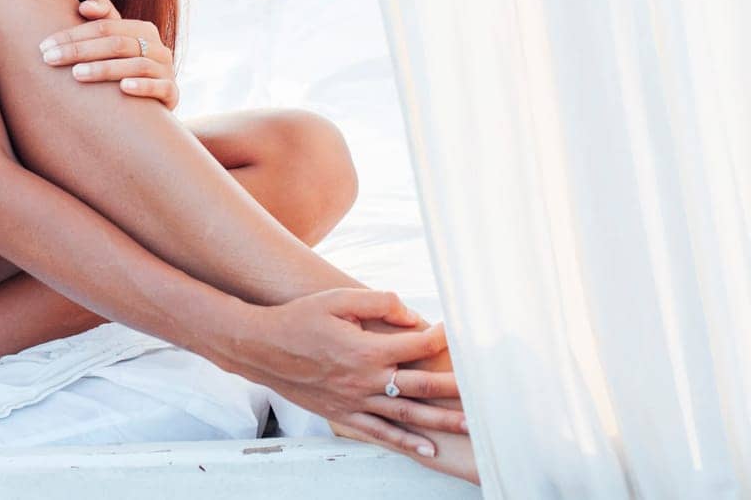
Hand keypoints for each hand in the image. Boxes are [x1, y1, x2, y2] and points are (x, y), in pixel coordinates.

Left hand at [39, 0, 178, 109]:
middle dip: (80, 50)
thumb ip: (102, 17)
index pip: (104, 26)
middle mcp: (157, 46)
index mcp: (141, 29)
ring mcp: (166, 70)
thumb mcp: (116, 42)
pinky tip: (123, 89)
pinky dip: (142, 86)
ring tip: (77, 74)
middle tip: (50, 60)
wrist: (157, 100)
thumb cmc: (127, 67)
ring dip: (105, 69)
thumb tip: (83, 7)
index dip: (73, 34)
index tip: (45, 46)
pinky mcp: (172, 93)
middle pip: (116, 44)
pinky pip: (160, 87)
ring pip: (136, 65)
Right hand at [226, 289, 465, 455]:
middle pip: (422, 388)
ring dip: (442, 422)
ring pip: (407, 415)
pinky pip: (381, 433)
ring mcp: (355, 401)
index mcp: (367, 349)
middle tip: (488, 395)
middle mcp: (365, 379)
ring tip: (472, 427)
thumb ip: (379, 302)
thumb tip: (413, 314)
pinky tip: (429, 450)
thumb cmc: (301, 318)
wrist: (262, 348)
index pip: (418, 345)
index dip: (442, 337)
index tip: (458, 331)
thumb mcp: (338, 300)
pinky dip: (406, 442)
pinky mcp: (345, 415)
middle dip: (458, 391)